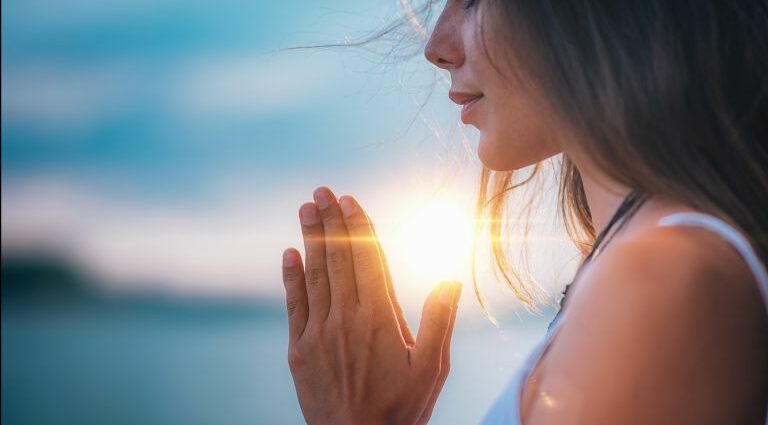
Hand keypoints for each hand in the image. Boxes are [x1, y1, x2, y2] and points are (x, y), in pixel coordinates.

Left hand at [281, 186, 461, 424]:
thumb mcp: (432, 368)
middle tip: (321, 191)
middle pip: (338, 259)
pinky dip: (291, 277)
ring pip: (315, 275)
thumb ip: (439, 320)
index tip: (350, 200)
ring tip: (306, 208)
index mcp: (380, 318)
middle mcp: (347, 318)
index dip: (358, 227)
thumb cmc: (401, 409)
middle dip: (330, 222)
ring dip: (310, 239)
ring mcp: (319, 332)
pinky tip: (289, 253)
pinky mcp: (299, 349)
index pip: (368, 260)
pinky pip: (294, 304)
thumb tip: (450, 278)